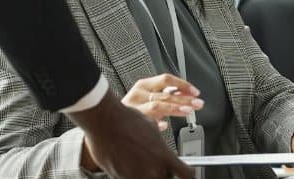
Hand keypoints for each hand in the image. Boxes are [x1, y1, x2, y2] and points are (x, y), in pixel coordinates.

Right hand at [70, 90, 194, 178]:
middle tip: (160, 166)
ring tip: (141, 162)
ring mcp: (136, 176)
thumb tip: (160, 148)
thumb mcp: (151, 127)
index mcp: (164, 156)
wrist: (105, 122)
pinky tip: (128, 161)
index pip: (186, 174)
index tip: (189, 175)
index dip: (189, 176)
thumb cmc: (126, 120)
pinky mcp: (121, 178)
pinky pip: (132, 178)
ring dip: (148, 174)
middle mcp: (152, 170)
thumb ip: (159, 143)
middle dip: (165, 174)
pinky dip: (132, 173)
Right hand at [120, 74, 203, 129]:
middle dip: (184, 98)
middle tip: (197, 103)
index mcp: (143, 85)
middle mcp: (139, 94)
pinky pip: (147, 122)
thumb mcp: (147, 98)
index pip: (166, 79)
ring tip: (187, 111)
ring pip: (158, 105)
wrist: (107, 122)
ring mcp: (134, 107)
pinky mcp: (131, 121)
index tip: (195, 92)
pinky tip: (164, 126)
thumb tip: (186, 95)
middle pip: (165, 93)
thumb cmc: (130, 110)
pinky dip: (157, 124)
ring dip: (175, 108)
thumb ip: (165, 95)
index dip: (182, 85)